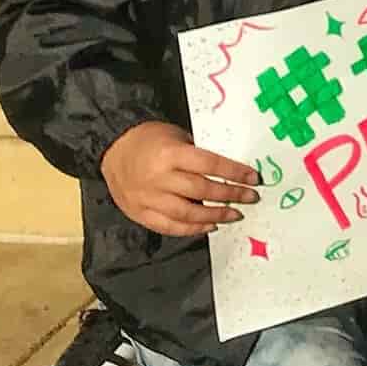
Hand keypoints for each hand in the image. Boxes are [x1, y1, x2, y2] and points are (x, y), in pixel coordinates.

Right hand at [101, 121, 259, 238]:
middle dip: (231, 195)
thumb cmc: (150, 138)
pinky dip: (190, 229)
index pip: (210, 165)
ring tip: (234, 214)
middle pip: (201, 190)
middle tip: (250, 197)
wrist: (113, 148)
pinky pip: (168, 226)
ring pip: (186, 213)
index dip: (234, 173)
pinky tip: (208, 226)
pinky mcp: (139, 213)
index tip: (253, 178)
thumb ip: (198, 154)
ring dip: (214, 216)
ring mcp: (147, 199)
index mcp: (170, 154)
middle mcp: (158, 178)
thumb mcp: (177, 136)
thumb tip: (229, 170)